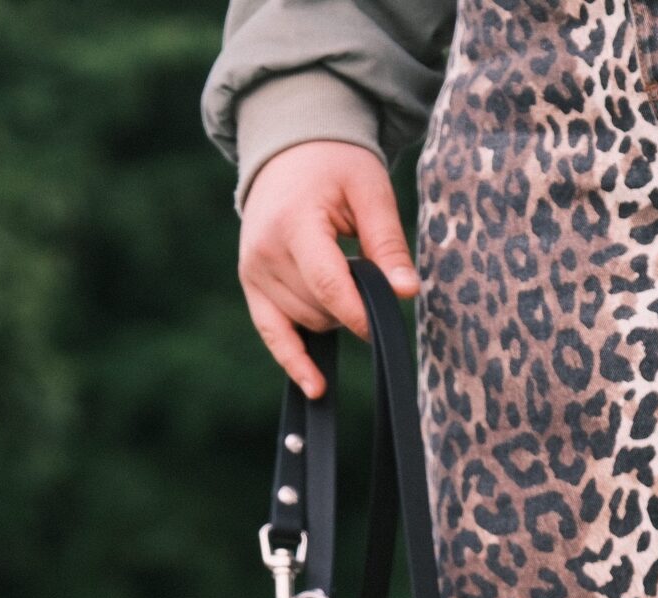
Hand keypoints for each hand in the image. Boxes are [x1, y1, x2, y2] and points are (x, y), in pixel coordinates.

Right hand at [238, 140, 418, 396]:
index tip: (383, 326)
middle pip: (317, 308)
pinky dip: (294, 359)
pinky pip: (271, 333)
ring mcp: (252, 272)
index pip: (327, 284)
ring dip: (332, 314)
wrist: (287, 152)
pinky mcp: (250, 285)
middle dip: (351, 304)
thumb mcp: (370, 191)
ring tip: (344, 272)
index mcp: (293, 223)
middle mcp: (264, 253)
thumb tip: (407, 293)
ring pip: (304, 322)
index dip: (358, 313)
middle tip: (368, 269)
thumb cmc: (335, 165)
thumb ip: (387, 243)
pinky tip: (315, 386)